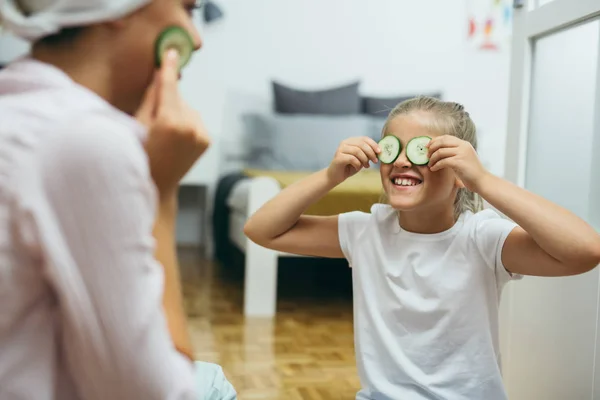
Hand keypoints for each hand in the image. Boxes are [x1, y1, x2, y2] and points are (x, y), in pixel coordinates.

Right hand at [136, 49, 209, 198]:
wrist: (159, 185)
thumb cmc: (142, 154)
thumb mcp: (140, 124)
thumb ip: (151, 97)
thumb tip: (159, 73)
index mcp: (170, 123)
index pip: (168, 88)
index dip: (168, 68)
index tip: (171, 52)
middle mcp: (190, 127)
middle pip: (177, 98)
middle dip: (167, 99)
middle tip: (154, 119)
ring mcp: (201, 134)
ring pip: (187, 108)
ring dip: (177, 111)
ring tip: (165, 133)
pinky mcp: (207, 140)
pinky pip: (195, 120)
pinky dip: (186, 122)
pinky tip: (176, 138)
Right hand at [327, 136, 380, 184]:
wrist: (336, 176)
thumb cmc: (350, 166)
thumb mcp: (361, 158)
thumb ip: (368, 153)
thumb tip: (379, 151)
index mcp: (351, 141)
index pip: (364, 138)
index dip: (373, 144)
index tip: (380, 152)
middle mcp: (345, 143)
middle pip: (362, 144)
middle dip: (371, 153)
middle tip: (375, 161)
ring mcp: (340, 149)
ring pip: (357, 151)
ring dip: (365, 159)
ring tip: (367, 166)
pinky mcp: (338, 157)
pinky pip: (352, 158)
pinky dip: (358, 164)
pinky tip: (357, 168)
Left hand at [427, 135, 488, 191]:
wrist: (481, 180)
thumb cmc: (470, 171)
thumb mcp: (463, 157)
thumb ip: (454, 152)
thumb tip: (438, 149)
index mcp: (464, 144)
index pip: (446, 137)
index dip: (435, 140)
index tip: (428, 146)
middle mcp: (463, 146)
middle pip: (442, 142)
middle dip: (432, 148)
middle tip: (427, 156)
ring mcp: (462, 153)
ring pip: (440, 152)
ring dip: (432, 158)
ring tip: (430, 164)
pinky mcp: (459, 162)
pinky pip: (443, 161)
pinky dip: (436, 165)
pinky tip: (433, 169)